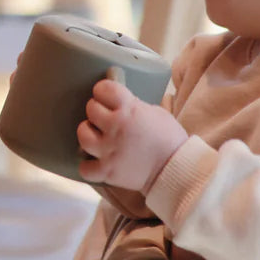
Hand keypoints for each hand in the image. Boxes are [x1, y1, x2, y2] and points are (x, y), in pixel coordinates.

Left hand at [77, 76, 187, 192]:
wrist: (176, 169)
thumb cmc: (170, 139)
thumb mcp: (156, 112)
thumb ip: (135, 106)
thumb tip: (120, 103)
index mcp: (130, 109)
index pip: (104, 88)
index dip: (103, 91)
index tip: (104, 95)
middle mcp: (116, 127)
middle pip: (91, 109)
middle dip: (97, 110)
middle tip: (103, 116)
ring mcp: (109, 150)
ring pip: (83, 134)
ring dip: (88, 133)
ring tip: (96, 136)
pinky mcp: (108, 170)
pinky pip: (85, 167)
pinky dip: (89, 166)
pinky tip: (96, 162)